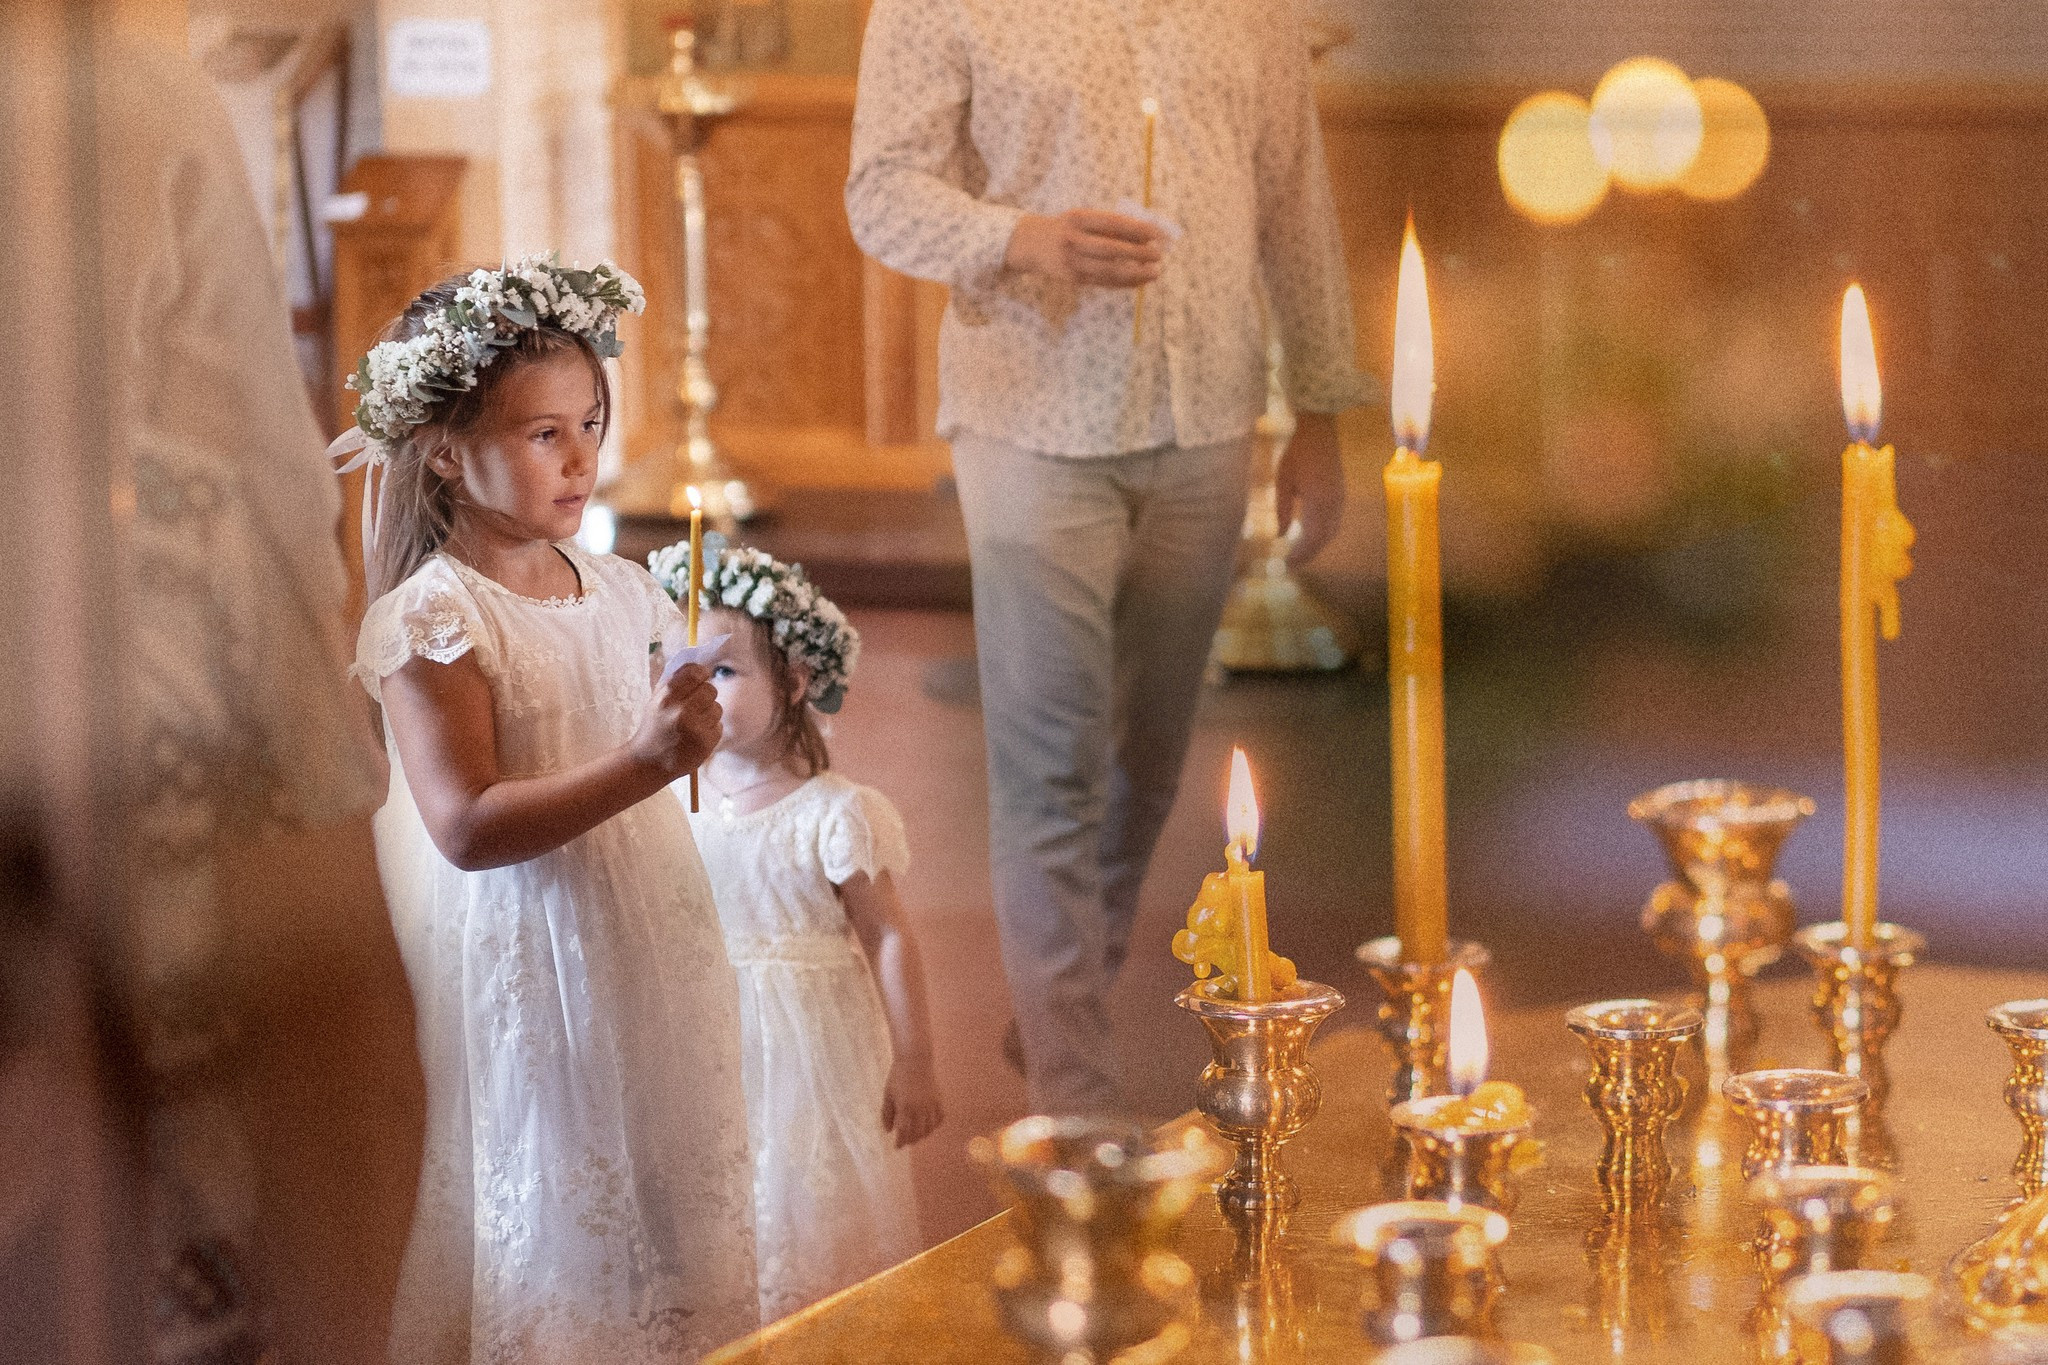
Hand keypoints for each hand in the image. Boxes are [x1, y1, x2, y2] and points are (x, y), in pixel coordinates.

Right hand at [629, 662, 722, 778]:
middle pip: (710, 689)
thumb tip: (700, 667)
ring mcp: (695, 728)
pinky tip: (696, 736)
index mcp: (666, 697)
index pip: (694, 673)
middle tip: (696, 704)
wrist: (648, 763)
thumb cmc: (654, 728)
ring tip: (693, 724)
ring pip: (717, 708)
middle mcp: (681, 711)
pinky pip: (719, 726)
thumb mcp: (655, 701)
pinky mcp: (706, 743)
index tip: (702, 677)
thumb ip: (674, 682)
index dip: (701, 673)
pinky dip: (710, 730)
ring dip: (709, 713)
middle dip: (706, 695)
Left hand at [880, 1055, 943, 1147]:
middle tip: (905, 1141)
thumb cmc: (898, 1077)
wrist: (915, 1060)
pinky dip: (934, 1125)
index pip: (904, 1132)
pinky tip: (928, 1125)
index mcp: (905, 1108)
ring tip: (916, 1135)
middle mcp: (920, 1109)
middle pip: (918, 1133)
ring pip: (930, 1128)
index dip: (900, 1142)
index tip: (897, 1146)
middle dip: (911, 1140)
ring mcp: (931, 1105)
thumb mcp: (888, 1095)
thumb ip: (887, 1114)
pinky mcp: (939, 1100)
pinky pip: (939, 1118)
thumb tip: (888, 1131)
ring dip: (923, 1135)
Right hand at [1004, 210, 1165, 288]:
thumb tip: (1144, 235)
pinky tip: (1140, 281)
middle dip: (1139, 253)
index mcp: (1078, 218)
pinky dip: (1124, 283)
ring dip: (1135, 273)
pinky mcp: (1073, 279)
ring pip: (1109, 270)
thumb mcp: (1081, 218)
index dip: (1137, 229)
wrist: (1030, 244)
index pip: (1113, 223)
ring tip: (1155, 272)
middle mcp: (1073, 240)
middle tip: (1159, 255)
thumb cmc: (1065, 228)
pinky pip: (1103, 282)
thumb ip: (1107, 225)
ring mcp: (1072, 261)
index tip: (1157, 234)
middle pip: (1111, 249)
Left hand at [1275, 412, 1345, 567]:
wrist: (1320, 429)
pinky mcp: (1340, 493)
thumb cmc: (1297, 452)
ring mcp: (1340, 498)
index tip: (1287, 565)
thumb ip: (1282, 509)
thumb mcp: (1283, 481)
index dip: (1301, 554)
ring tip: (1298, 553)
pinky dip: (1322, 533)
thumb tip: (1279, 536)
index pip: (1313, 538)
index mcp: (1319, 501)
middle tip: (1290, 564)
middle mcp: (1334, 503)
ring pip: (1331, 531)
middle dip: (1308, 553)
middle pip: (1324, 538)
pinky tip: (1309, 535)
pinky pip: (1334, 521)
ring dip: (1316, 544)